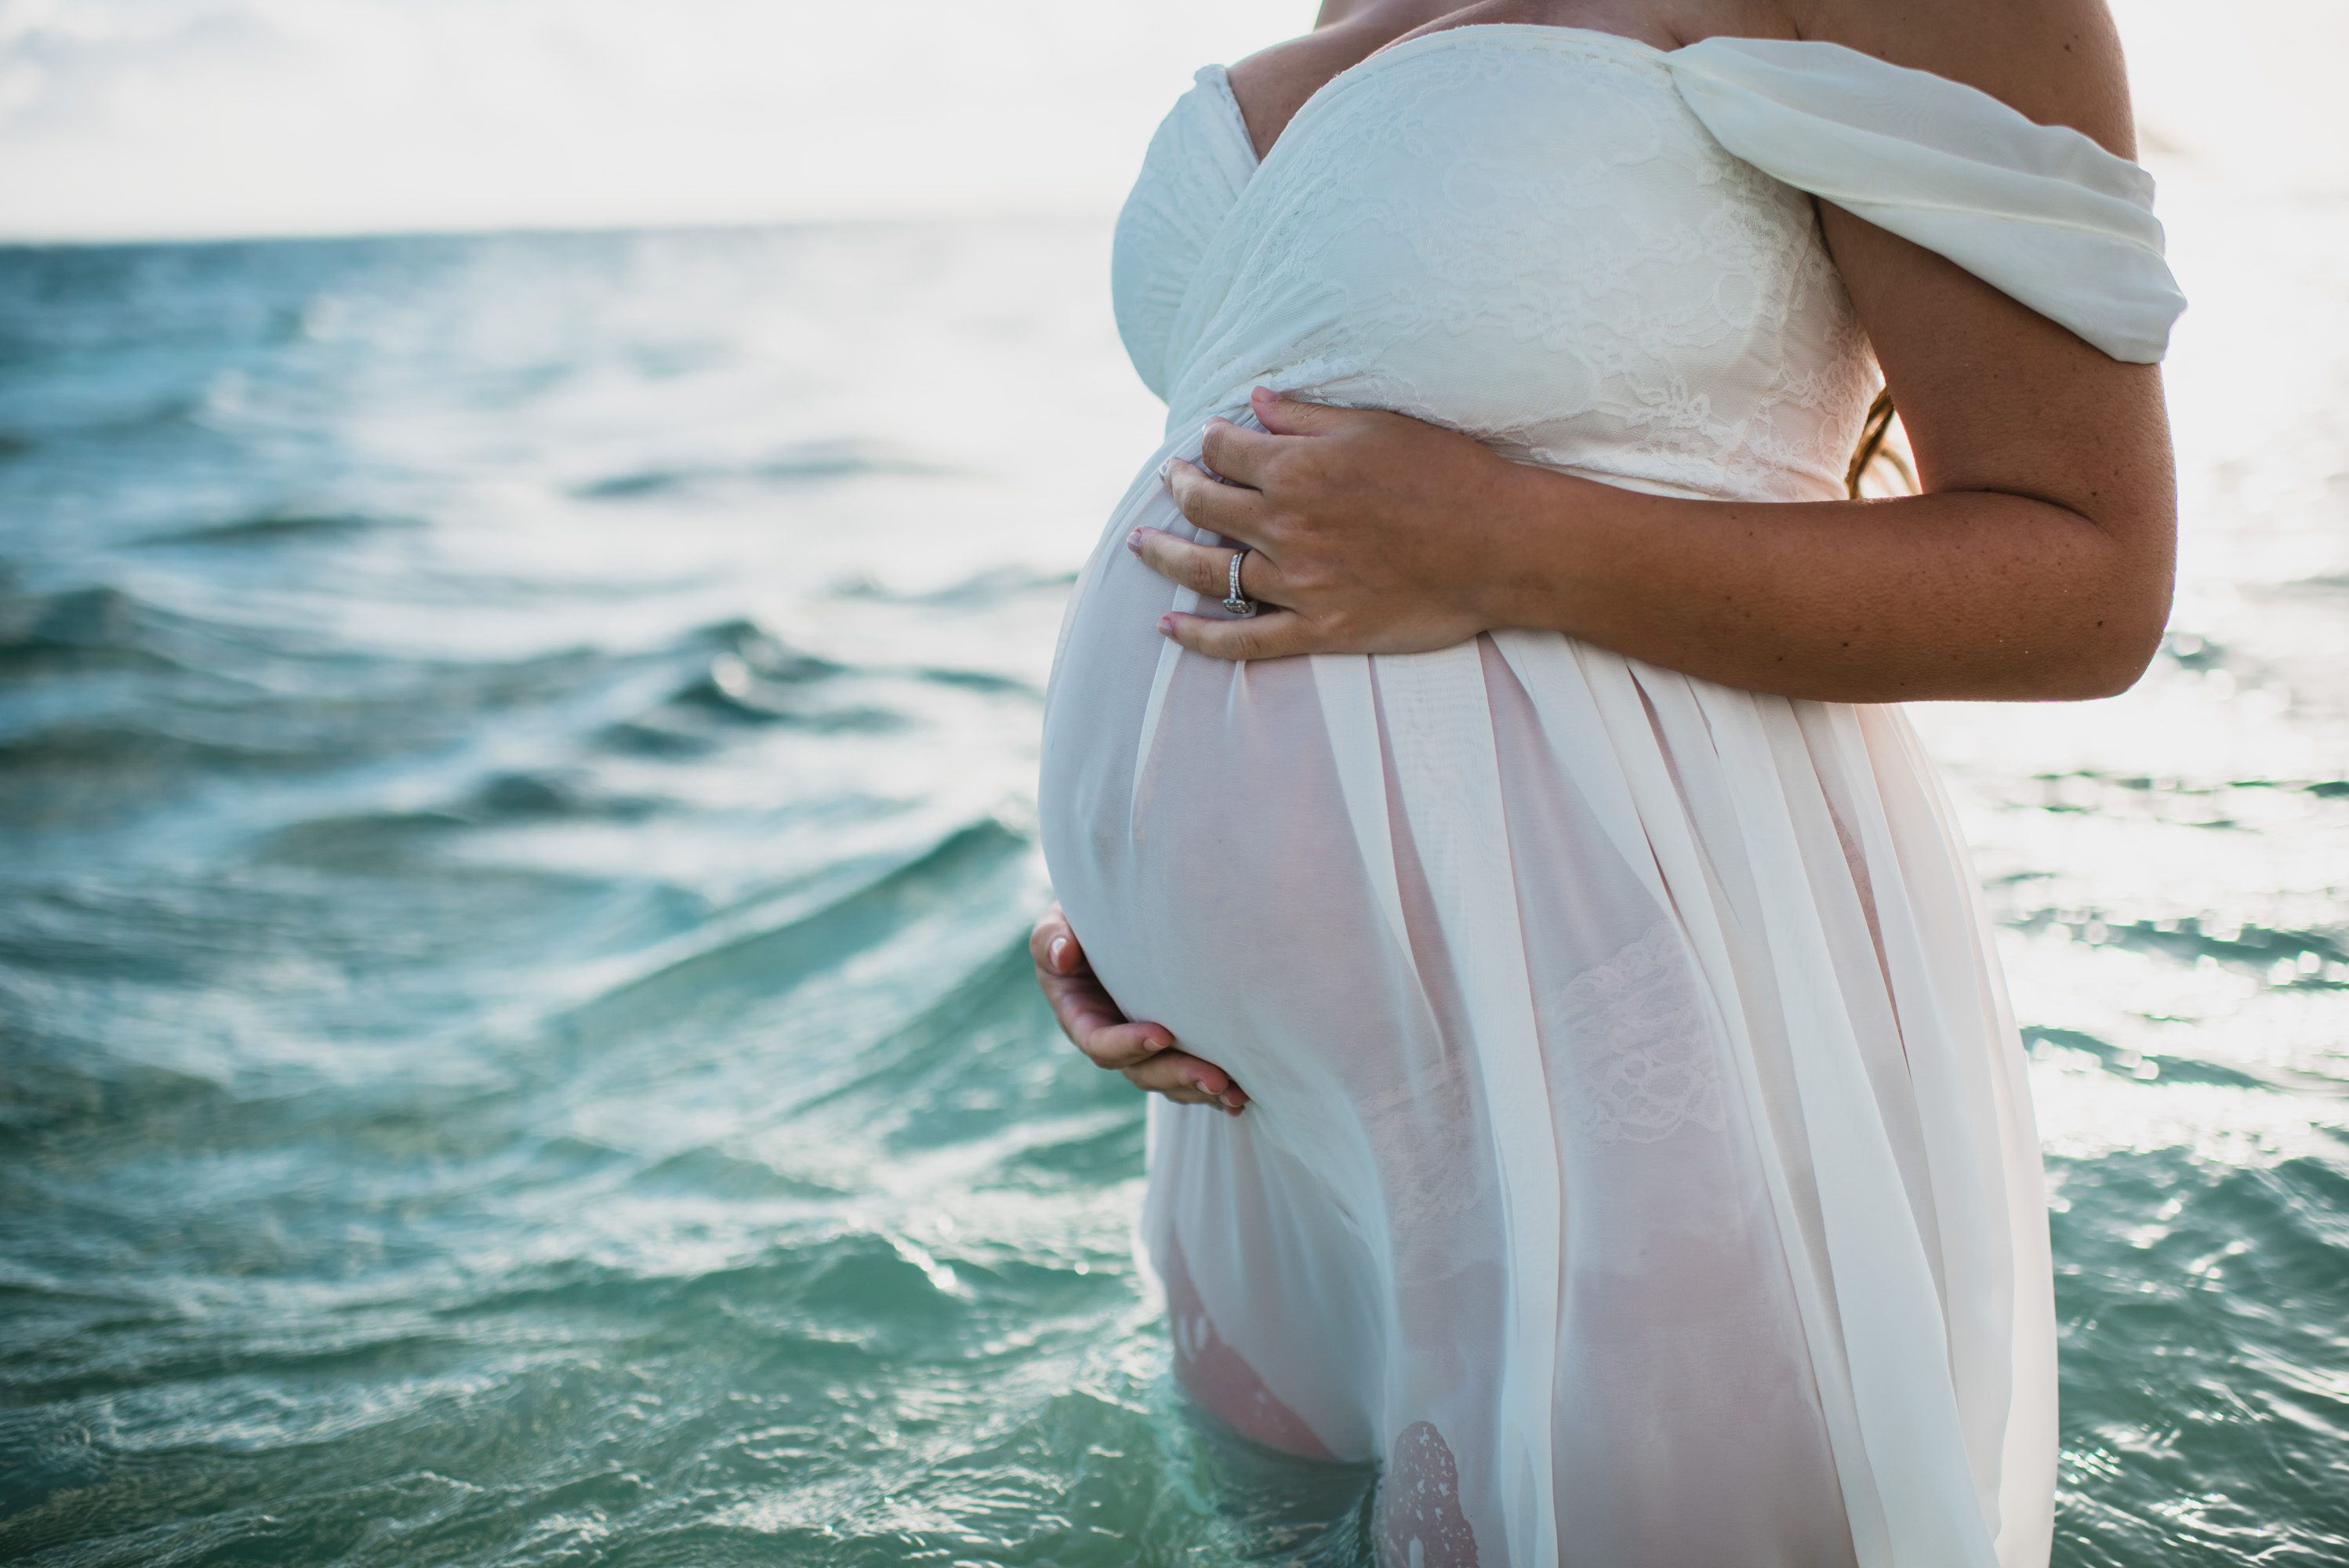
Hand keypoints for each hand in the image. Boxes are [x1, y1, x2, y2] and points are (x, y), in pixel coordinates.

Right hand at [1029, 906, 1247, 1113]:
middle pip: (1142, 1072)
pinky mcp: (1173, 1046)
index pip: (1099, 1043)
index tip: (1162, 1034)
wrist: (1119, 915)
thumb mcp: (1059, 921)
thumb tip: (1061, 955)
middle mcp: (1112, 1039)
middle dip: (1178, 1075)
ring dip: (1203, 1090)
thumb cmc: (1084, 917)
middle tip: (1217, 1077)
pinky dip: (1216, 1089)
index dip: (1127, 1044)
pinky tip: (1245, 1095)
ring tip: (1239, 1094)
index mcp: (1080, 1016)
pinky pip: (1191, 1076)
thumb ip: (1052, 937)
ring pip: (1171, 1081)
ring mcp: (1144, 1047)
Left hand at [1131, 386, 1534, 660]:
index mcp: (1296, 470)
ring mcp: (1299, 583)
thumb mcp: (1377, 426)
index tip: (1207, 439)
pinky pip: (1243, 641)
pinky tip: (1168, 628)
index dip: (1209, 441)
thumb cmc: (1449, 475)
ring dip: (1165, 557)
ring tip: (1140, 545)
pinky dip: (1199, 637)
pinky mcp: (1320, 628)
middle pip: (1205, 506)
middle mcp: (1286, 527)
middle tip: (1168, 480)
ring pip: (1210, 572)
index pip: (1223, 450)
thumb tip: (1256, 402)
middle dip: (1179, 488)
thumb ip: (1307, 417)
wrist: (1503, 546)